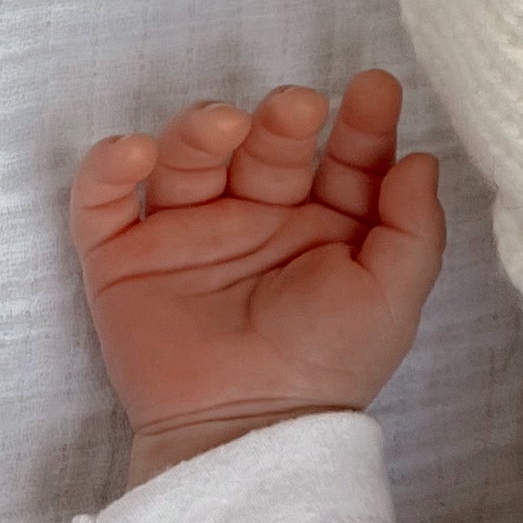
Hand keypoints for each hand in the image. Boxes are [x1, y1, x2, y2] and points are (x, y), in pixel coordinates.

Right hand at [68, 73, 446, 468]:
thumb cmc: (326, 370)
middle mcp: (255, 219)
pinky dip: (108, 166)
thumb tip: (419, 159)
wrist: (246, 432)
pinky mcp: (123, 258)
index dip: (361, 123)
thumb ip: (413, 229)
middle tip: (297, 109)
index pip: (342, 158)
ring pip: (187, 157)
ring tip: (225, 126)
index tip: (375, 90)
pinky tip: (138, 153)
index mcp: (322, 227)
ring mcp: (187, 234)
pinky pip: (102, 199)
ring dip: (200, 129)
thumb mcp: (391, 298)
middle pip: (265, 145)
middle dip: (281, 120)